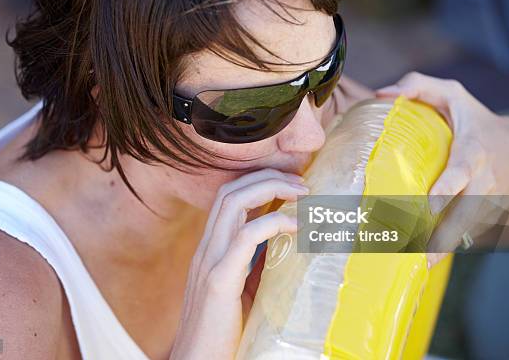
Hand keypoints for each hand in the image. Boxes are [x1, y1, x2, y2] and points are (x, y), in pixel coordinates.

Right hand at [169, 168, 307, 359]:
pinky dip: (274, 222)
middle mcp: (206, 248)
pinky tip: (296, 227)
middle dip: (268, 177)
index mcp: (211, 248)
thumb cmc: (222, 331)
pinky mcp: (219, 279)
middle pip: (230, 190)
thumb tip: (285, 244)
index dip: (259, 181)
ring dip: (271, 189)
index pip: (228, 196)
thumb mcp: (241, 289)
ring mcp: (209, 261)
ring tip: (302, 194)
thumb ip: (255, 264)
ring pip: (233, 202)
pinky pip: (246, 237)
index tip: (291, 185)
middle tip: (302, 182)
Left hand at [377, 72, 508, 263]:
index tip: (432, 203)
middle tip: (421, 254)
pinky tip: (426, 260)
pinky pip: (466, 234)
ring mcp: (486, 203)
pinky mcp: (486, 216)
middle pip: (464, 214)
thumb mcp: (453, 94)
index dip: (448, 188)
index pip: (460, 173)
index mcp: (471, 154)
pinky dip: (449, 246)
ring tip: (421, 264)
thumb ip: (419, 86)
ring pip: (466, 230)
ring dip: (444, 247)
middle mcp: (482, 183)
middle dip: (444, 235)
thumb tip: (382, 94)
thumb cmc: (475, 120)